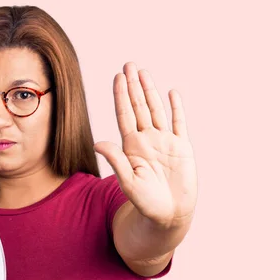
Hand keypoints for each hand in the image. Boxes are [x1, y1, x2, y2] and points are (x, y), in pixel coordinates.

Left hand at [94, 62, 197, 228]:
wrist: (168, 214)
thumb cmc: (145, 202)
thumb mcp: (128, 182)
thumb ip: (115, 161)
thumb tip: (98, 142)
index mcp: (131, 146)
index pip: (124, 115)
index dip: (120, 96)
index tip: (117, 77)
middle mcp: (147, 140)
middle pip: (138, 107)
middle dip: (133, 86)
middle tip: (128, 65)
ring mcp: (165, 142)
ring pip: (157, 111)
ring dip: (150, 92)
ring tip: (143, 73)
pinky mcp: (182, 148)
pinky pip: (179, 124)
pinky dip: (176, 108)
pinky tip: (172, 93)